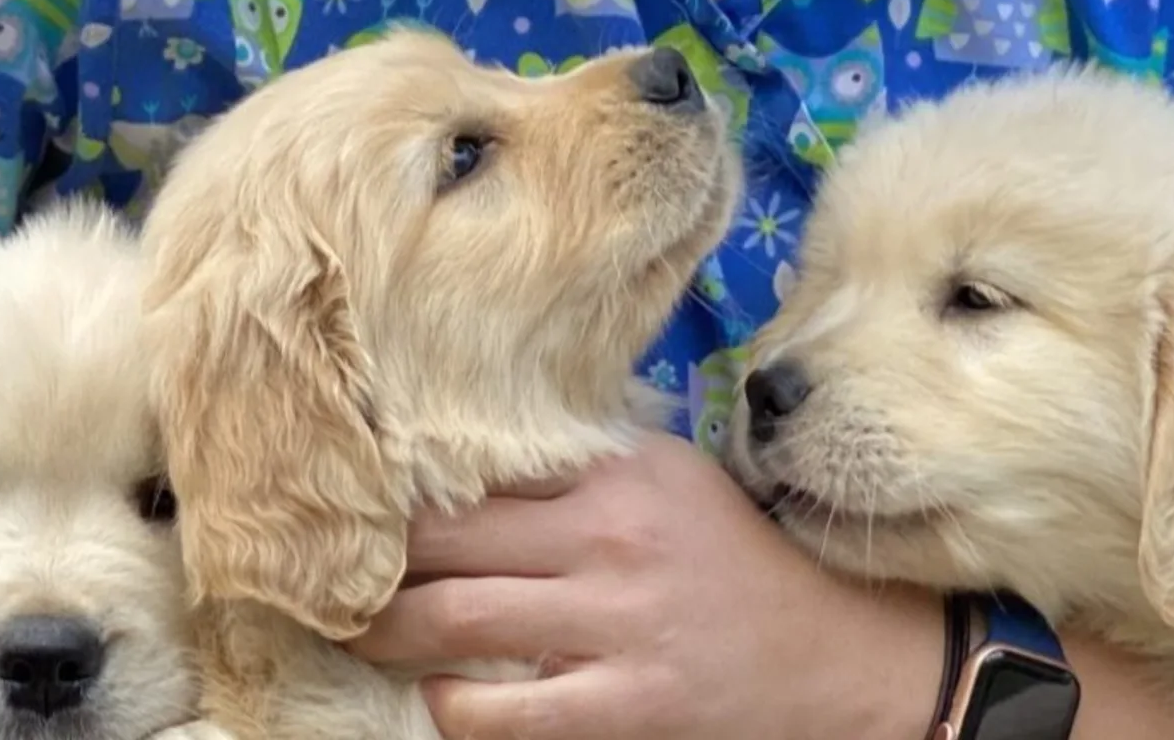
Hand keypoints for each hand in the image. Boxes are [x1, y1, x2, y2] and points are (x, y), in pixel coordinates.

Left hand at [345, 432, 945, 739]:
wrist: (853, 660)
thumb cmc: (752, 568)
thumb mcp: (679, 486)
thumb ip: (587, 472)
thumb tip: (472, 461)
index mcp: (621, 469)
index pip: (475, 467)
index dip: (397, 489)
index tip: (345, 500)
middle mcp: (612, 533)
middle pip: (441, 537)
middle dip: (367, 561)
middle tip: (320, 572)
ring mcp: (617, 621)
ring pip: (450, 617)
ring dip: (382, 631)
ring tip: (350, 634)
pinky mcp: (628, 702)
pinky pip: (501, 712)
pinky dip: (452, 708)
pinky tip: (440, 701)